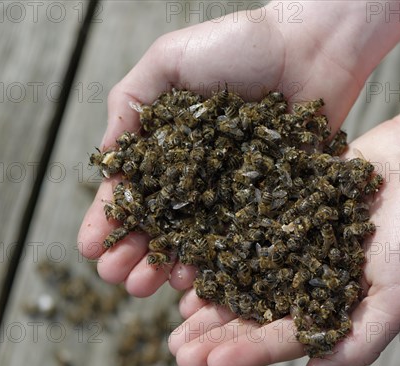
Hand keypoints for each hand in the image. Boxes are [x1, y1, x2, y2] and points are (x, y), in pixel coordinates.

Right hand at [77, 3, 397, 295]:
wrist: (309, 46)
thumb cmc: (236, 45)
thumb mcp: (166, 62)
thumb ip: (129, 105)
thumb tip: (107, 161)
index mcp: (170, 146)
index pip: (133, 190)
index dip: (110, 219)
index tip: (91, 249)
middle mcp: (200, 174)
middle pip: (161, 223)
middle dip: (135, 253)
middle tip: (117, 279)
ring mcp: (236, 190)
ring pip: (198, 239)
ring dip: (171, 265)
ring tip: (150, 286)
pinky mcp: (272, 198)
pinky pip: (243, 238)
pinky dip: (221, 262)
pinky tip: (200, 281)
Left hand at [168, 119, 399, 365]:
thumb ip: (360, 341)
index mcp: (331, 305)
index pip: (282, 336)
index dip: (246, 351)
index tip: (208, 362)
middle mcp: (307, 277)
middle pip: (253, 310)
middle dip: (216, 332)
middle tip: (177, 352)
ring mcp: (293, 241)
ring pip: (243, 271)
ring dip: (211, 292)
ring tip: (175, 311)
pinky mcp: (285, 204)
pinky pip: (245, 225)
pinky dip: (220, 241)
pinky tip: (193, 255)